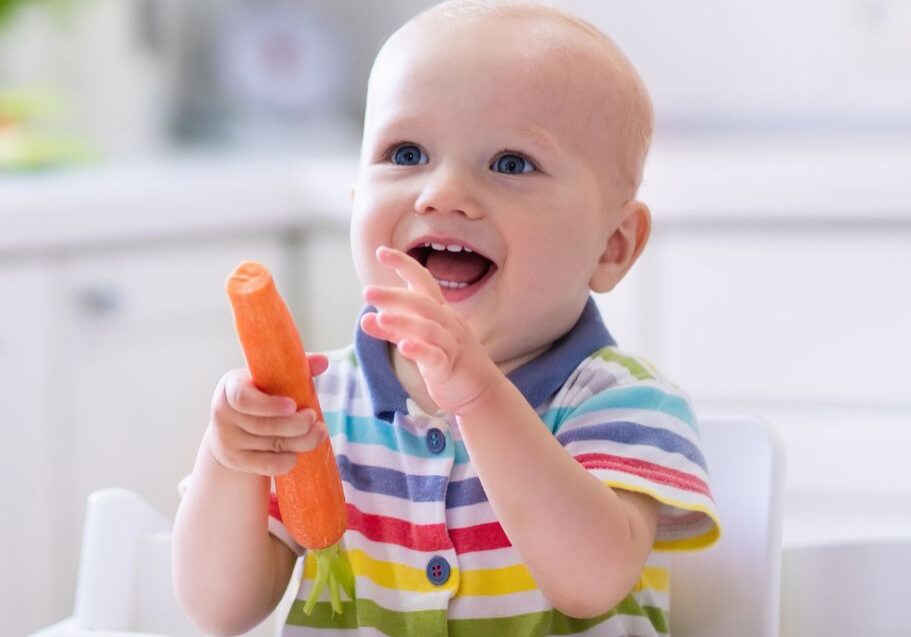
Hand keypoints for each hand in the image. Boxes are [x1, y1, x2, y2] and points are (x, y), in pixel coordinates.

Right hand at [207, 354, 328, 475]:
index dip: (269, 405)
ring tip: (319, 433)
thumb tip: (324, 361)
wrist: (232, 427)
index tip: (293, 405)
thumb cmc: (260, 395)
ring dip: (301, 441)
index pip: (243, 399)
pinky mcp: (235, 460)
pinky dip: (286, 461)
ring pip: (270, 445)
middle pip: (263, 426)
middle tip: (314, 418)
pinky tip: (298, 454)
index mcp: (230, 387)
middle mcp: (223, 414)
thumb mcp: (271, 379)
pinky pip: (266, 465)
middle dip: (296, 424)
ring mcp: (227, 440)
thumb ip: (297, 368)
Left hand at [360, 246, 500, 414]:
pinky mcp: (450, 367)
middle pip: (422, 303)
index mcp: (440, 312)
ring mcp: (451, 344)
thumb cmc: (448, 361)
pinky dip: (419, 350)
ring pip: (428, 328)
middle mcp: (448, 323)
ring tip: (379, 319)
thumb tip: (366, 318)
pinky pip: (435, 356)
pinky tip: (403, 347)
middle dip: (394, 296)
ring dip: (403, 322)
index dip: (404, 265)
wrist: (481, 392)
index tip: (381, 251)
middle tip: (367, 292)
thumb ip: (394, 331)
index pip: (423, 281)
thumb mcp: (418, 341)